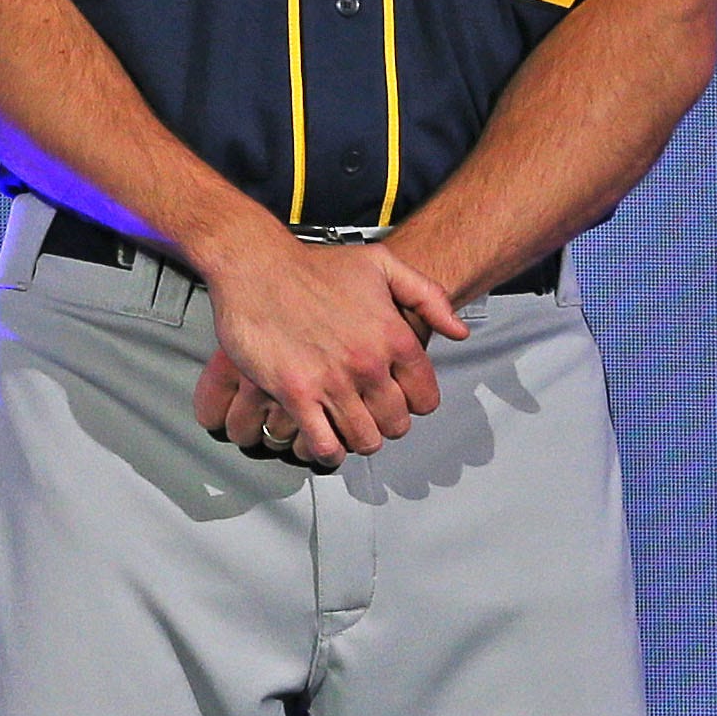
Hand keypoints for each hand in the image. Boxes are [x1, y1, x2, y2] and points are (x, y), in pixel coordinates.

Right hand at [187, 235, 460, 467]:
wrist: (257, 265)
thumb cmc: (316, 265)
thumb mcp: (382, 264)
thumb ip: (427, 296)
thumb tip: (458, 332)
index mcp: (394, 337)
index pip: (424, 398)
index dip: (412, 402)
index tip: (396, 398)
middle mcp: (368, 364)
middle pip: (395, 424)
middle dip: (385, 423)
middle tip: (368, 413)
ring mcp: (332, 382)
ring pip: (363, 440)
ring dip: (357, 439)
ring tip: (346, 427)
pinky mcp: (295, 394)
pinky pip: (323, 444)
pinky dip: (327, 451)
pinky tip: (322, 439)